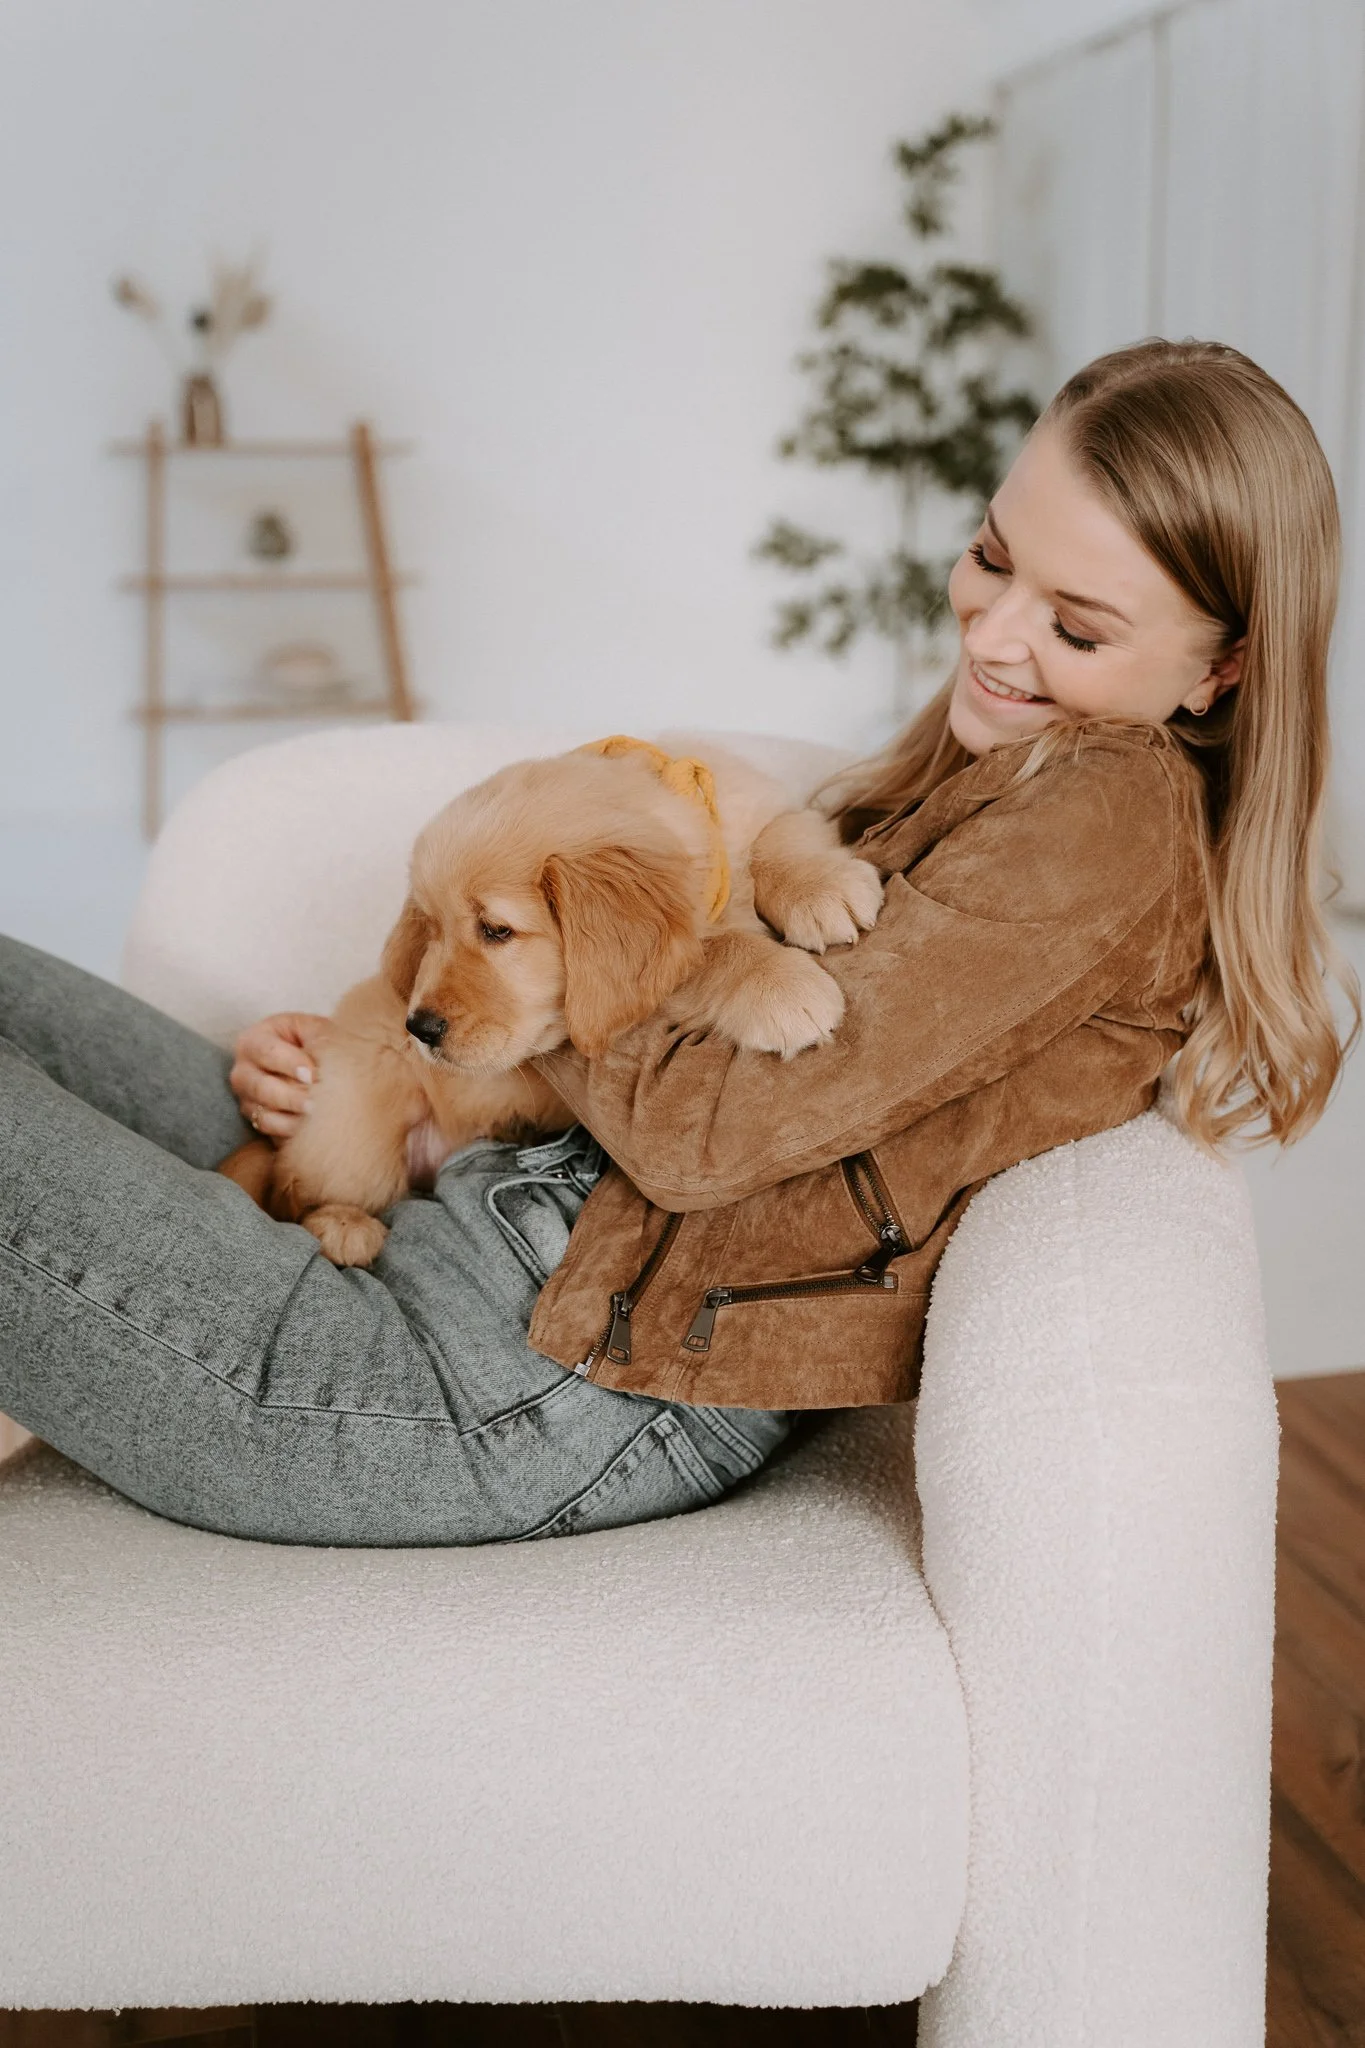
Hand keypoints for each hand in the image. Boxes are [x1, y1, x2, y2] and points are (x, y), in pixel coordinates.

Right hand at [228, 1012, 331, 1138]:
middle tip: (313, 1103)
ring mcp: (246, 1095)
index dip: (289, 1063)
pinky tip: (307, 1126)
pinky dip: (287, 1128)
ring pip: (261, 1110)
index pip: (266, 1052)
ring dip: (289, 1115)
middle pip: (260, 1086)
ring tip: (313, 1115)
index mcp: (255, 1040)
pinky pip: (266, 1127)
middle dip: (289, 1096)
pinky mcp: (254, 1116)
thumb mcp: (319, 1032)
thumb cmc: (318, 1044)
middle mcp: (244, 1068)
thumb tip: (312, 1066)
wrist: (323, 1067)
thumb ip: (316, 1039)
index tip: (311, 1075)